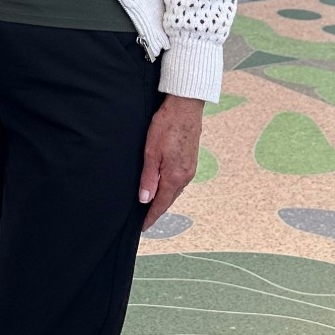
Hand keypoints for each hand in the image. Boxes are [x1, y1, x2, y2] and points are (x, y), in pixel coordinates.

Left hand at [139, 94, 204, 230]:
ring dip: (164, 199)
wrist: (185, 106)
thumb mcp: (151, 151)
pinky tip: (163, 186)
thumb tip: (145, 199)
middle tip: (144, 219)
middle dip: (157, 210)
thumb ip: (148, 177)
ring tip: (151, 205)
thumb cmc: (167, 124)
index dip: (151, 217)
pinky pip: (180, 181)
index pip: (161, 204)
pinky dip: (170, 188)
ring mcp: (190, 169)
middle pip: (169, 199)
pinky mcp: (191, 161)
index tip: (143, 227)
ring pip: (175, 190)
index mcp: (175, 176)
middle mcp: (186, 176)